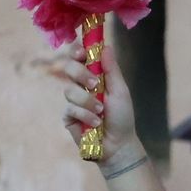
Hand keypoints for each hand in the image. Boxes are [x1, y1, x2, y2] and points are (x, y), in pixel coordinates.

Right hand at [57, 39, 142, 169]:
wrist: (118, 144)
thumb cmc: (122, 117)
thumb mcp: (120, 91)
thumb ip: (112, 70)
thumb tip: (106, 46)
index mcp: (95, 76)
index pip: (80, 57)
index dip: (77, 51)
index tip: (82, 53)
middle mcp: (81, 86)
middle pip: (69, 68)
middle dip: (80, 74)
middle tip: (94, 84)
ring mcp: (73, 101)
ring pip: (69, 90)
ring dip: (88, 101)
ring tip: (101, 112)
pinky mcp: (68, 116)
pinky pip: (70, 108)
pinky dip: (85, 115)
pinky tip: (95, 123)